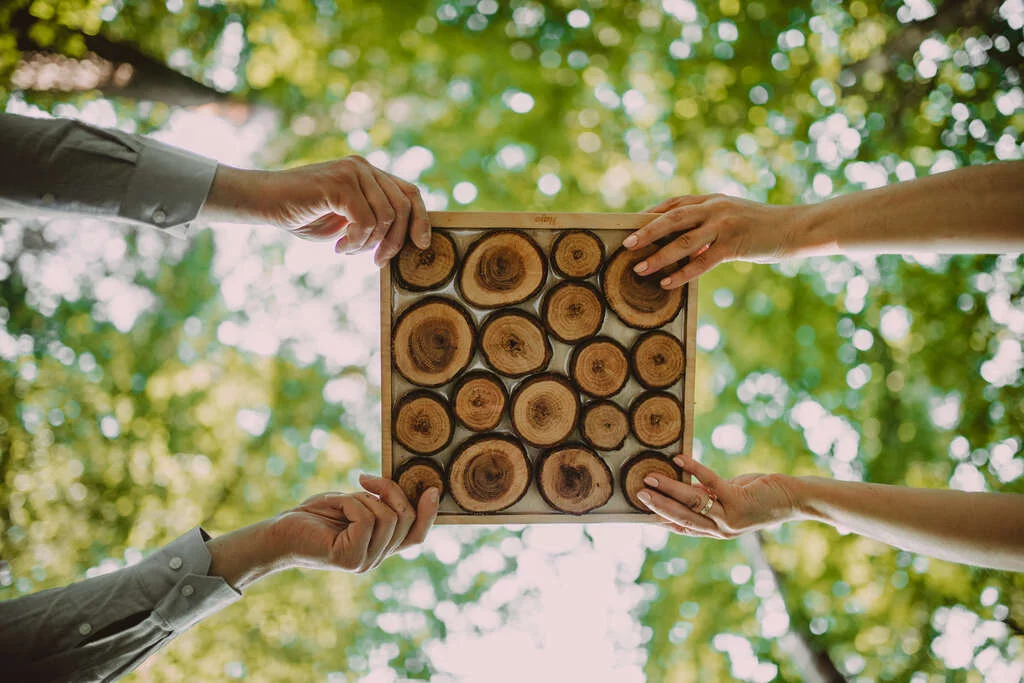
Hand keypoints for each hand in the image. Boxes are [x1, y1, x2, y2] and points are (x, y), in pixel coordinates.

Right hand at [205, 158, 430, 265]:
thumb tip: (403, 241)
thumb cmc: (303, 214)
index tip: (421, 245)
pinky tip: (338, 246)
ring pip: (385, 217)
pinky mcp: (340, 183)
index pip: (410, 193)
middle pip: (403, 206)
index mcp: (369, 174)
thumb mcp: (345, 220)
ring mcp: (353, 172)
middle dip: (395, 241)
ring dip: (368, 244)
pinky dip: (355, 241)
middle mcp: (364, 168)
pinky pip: (365, 221)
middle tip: (377, 262)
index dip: (421, 219)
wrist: (265, 201)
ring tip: (347, 250)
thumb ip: (372, 222)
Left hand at [207, 474, 439, 588]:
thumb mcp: (354, 503)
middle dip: (390, 490)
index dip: (429, 514)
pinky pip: (366, 518)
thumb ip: (380, 505)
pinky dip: (351, 502)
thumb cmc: (313, 515)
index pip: (416, 537)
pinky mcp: (349, 558)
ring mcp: (363, 562)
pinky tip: (335, 505)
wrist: (277, 531)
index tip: (432, 488)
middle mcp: (375, 559)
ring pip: (387, 517)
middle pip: (405, 519)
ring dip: (364, 497)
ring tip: (342, 499)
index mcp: (379, 547)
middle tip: (366, 478)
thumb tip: (408, 489)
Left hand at [622, 195, 800, 288]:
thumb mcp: (734, 217)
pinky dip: (682, 273)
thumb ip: (710, 224)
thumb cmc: (763, 227)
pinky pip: (702, 261)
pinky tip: (667, 283)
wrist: (797, 227)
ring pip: (683, 241)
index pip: (674, 204)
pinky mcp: (734, 244)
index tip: (631, 225)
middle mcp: (715, 208)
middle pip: (672, 218)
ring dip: (658, 256)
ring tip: (639, 268)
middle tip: (626, 245)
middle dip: (646, 232)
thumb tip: (683, 244)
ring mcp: (724, 225)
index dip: (651, 215)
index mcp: (712, 200)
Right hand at [637, 453, 796, 538]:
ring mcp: (729, 517)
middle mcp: (721, 529)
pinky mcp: (738, 500)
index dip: (660, 520)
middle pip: (682, 517)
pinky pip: (711, 483)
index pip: (682, 528)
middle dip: (658, 505)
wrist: (794, 500)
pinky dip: (694, 469)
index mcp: (716, 530)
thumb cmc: (760, 495)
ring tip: (650, 477)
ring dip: (669, 488)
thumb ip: (708, 496)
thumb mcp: (730, 498)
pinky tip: (680, 458)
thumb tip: (682, 485)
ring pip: (692, 503)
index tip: (639, 512)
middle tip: (638, 493)